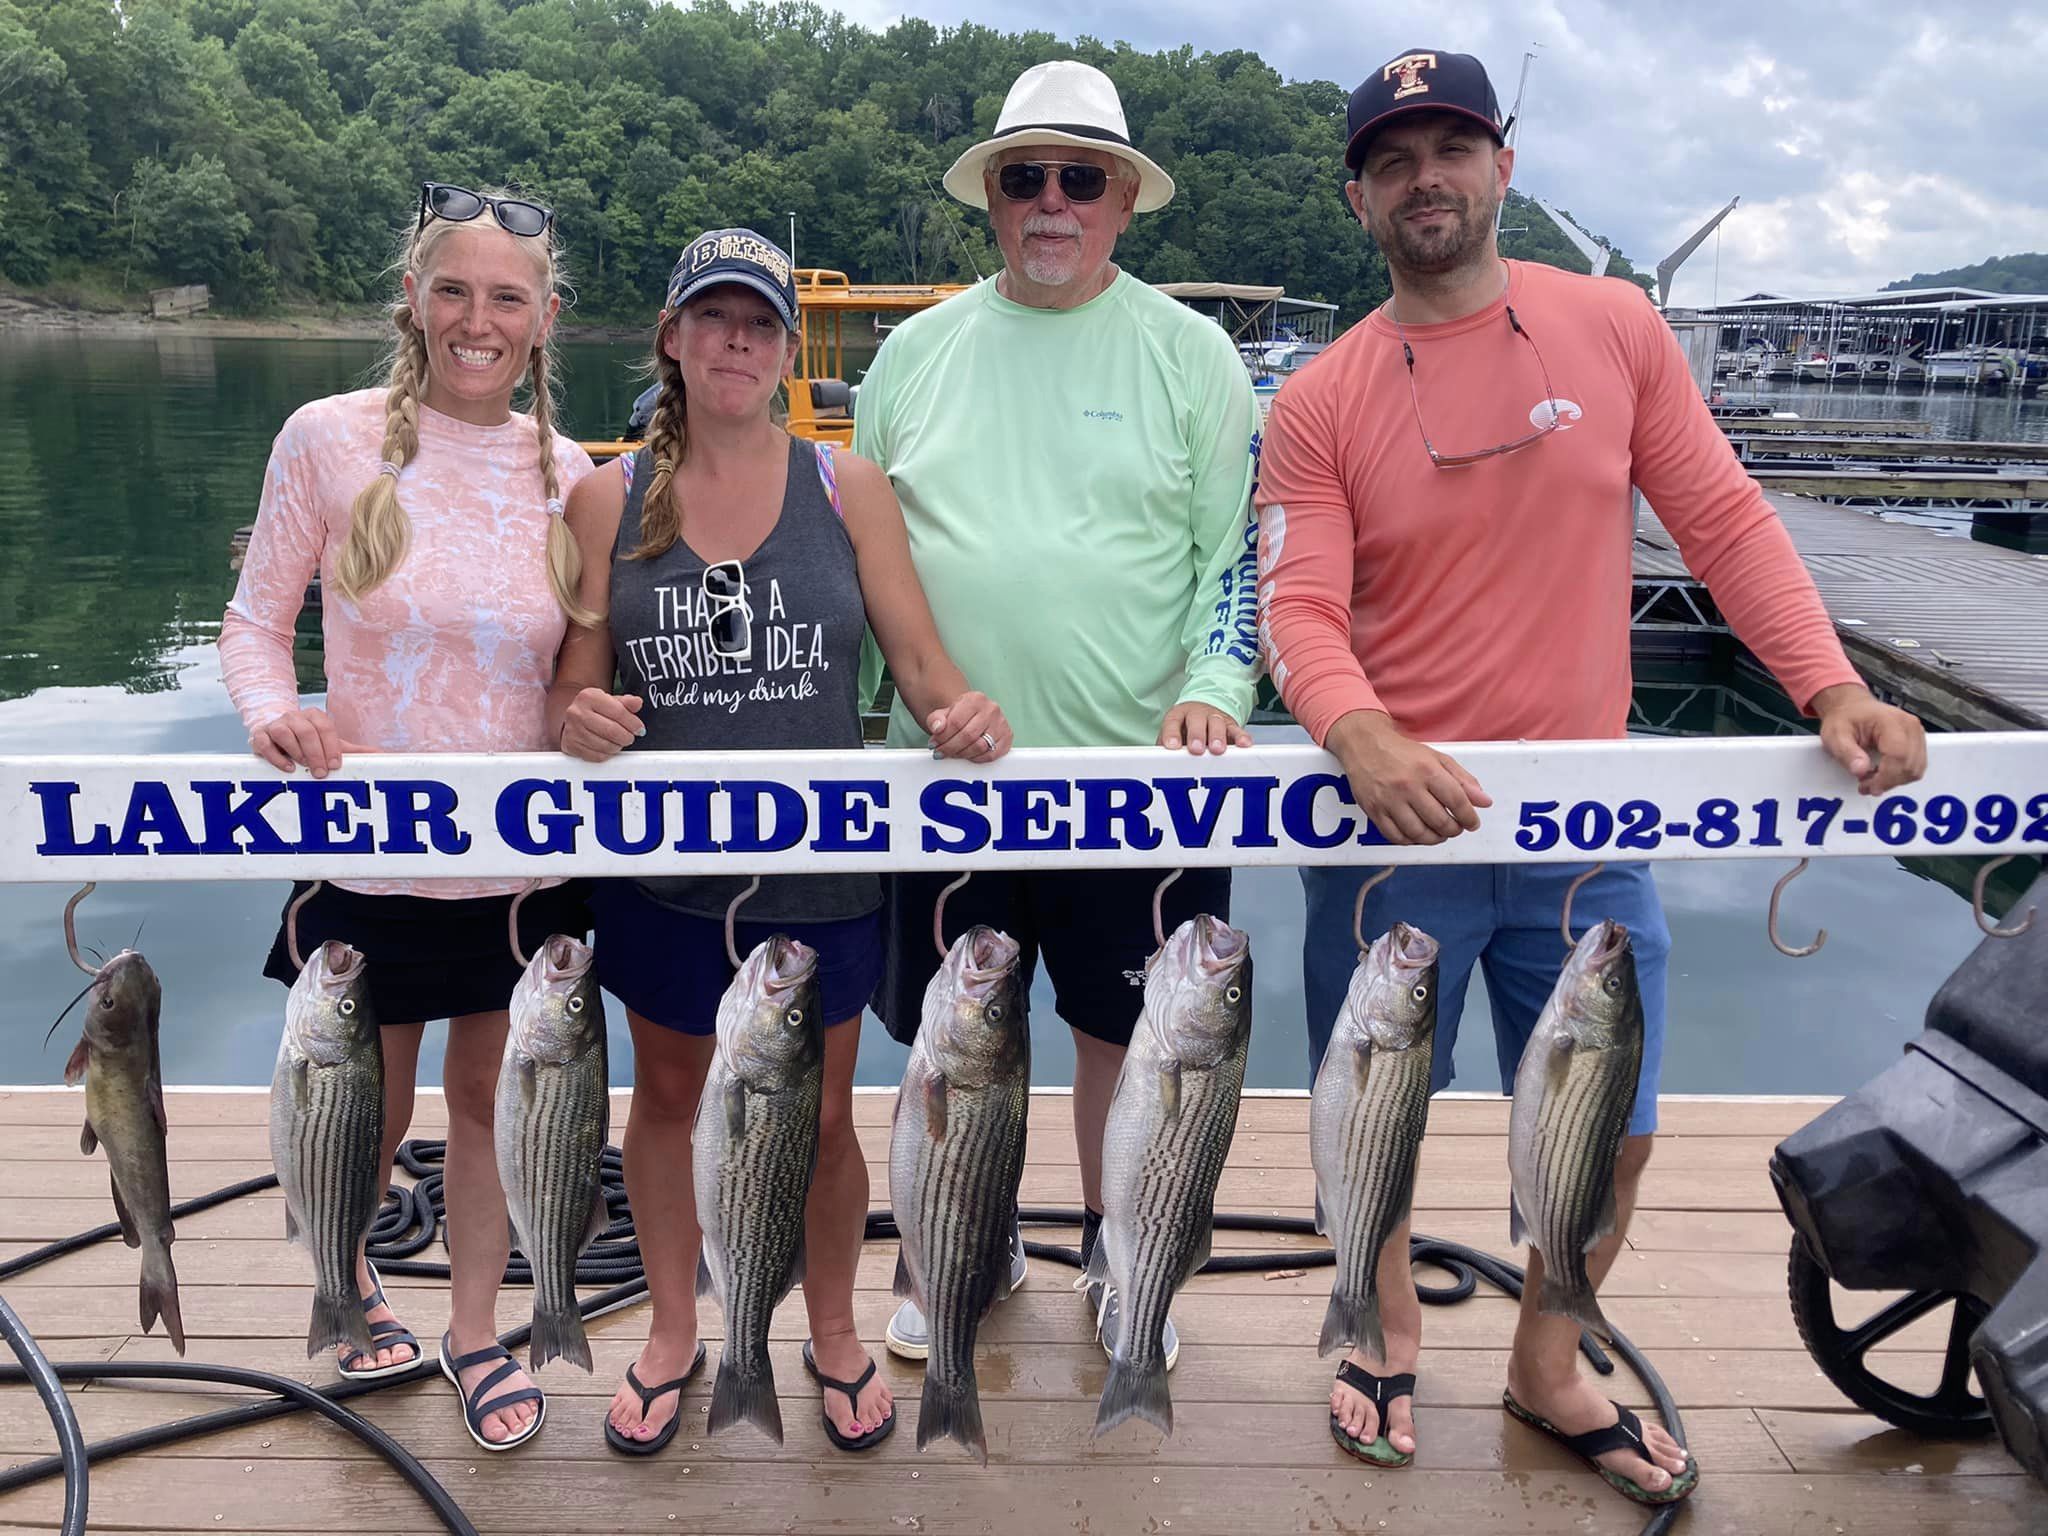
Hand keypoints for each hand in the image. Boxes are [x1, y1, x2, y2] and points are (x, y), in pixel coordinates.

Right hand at [250, 707, 373, 777]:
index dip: (331, 746)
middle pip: (306, 731)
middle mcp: (294, 717)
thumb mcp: (330, 744)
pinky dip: (276, 755)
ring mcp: (276, 725)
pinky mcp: (259, 736)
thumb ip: (353, 750)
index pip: (325, 727)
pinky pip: (264, 742)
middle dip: (315, 753)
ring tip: (303, 767)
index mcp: (314, 716)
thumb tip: (382, 754)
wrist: (275, 733)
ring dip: (296, 751)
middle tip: (320, 773)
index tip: (336, 765)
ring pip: (284, 733)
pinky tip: (287, 768)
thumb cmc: (308, 742)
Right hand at [560, 689, 644, 762]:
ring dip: (617, 746)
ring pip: (605, 746)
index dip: (633, 723)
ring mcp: (572, 730)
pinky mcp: (571, 746)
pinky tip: (608, 747)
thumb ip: (626, 702)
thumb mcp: (610, 700)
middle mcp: (577, 712)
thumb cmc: (595, 709)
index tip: (639, 728)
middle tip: (630, 737)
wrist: (575, 717)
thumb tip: (637, 702)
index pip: (618, 712)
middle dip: (627, 737)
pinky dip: (607, 754)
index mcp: (589, 697)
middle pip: (612, 731)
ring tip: (619, 741)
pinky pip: (597, 756)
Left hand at [927, 692, 1009, 762]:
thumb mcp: (943, 713)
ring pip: (979, 747)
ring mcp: (1001, 723)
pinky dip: (977, 758)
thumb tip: (937, 727)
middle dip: (950, 748)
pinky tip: (968, 755)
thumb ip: (935, 719)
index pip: (956, 722)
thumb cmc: (959, 715)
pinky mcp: (1007, 737)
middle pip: (968, 736)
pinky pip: (991, 755)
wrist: (973, 715)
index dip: (942, 737)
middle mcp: (991, 709)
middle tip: (941, 752)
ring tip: (952, 753)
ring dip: (962, 754)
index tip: (934, 744)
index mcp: (975, 699)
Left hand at [1159, 701, 1252, 754]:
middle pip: (1196, 721)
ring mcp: (1214, 718)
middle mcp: (1196, 715)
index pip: (1172, 722)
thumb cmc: (1186, 728)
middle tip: (1196, 749)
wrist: (1204, 708)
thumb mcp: (1174, 733)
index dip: (1171, 734)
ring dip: (1217, 737)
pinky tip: (1243, 744)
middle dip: (1196, 735)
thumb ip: (1168, 746)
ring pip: (1217, 724)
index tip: (1171, 746)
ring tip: (1217, 750)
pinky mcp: (1230, 725)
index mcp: (1179, 715)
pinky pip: (1236, 730)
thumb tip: (1160, 764)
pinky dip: (1241, 737)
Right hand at [1326, 709, 1491, 845]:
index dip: (1469, 817)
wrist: (1365, 745)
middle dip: (1453, 830)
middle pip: (1439, 821)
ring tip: (1439, 834)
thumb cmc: (1403, 752)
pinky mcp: (1374, 810)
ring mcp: (1389, 800)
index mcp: (1427, 770)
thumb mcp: (1437, 758)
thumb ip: (1463, 780)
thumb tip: (1484, 802)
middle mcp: (1408, 786)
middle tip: (1455, 828)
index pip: (1457, 801)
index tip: (1473, 823)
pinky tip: (1418, 835)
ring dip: (1434, 839)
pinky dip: (1411, 841)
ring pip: (1418, 833)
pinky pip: (1396, 837)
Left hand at [1812, 684, 1926, 794]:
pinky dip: (1900, 775)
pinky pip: (1915, 766)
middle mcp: (1909, 726)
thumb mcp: (1835, 735)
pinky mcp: (1918, 742)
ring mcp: (1917, 733)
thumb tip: (1861, 770)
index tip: (1869, 787)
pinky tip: (1882, 772)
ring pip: (1915, 769)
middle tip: (1865, 785)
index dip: (1886, 777)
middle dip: (1888, 781)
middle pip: (1910, 765)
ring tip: (1872, 778)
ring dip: (1894, 780)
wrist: (1853, 708)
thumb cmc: (1845, 718)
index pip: (1898, 755)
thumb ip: (1847, 753)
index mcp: (1890, 721)